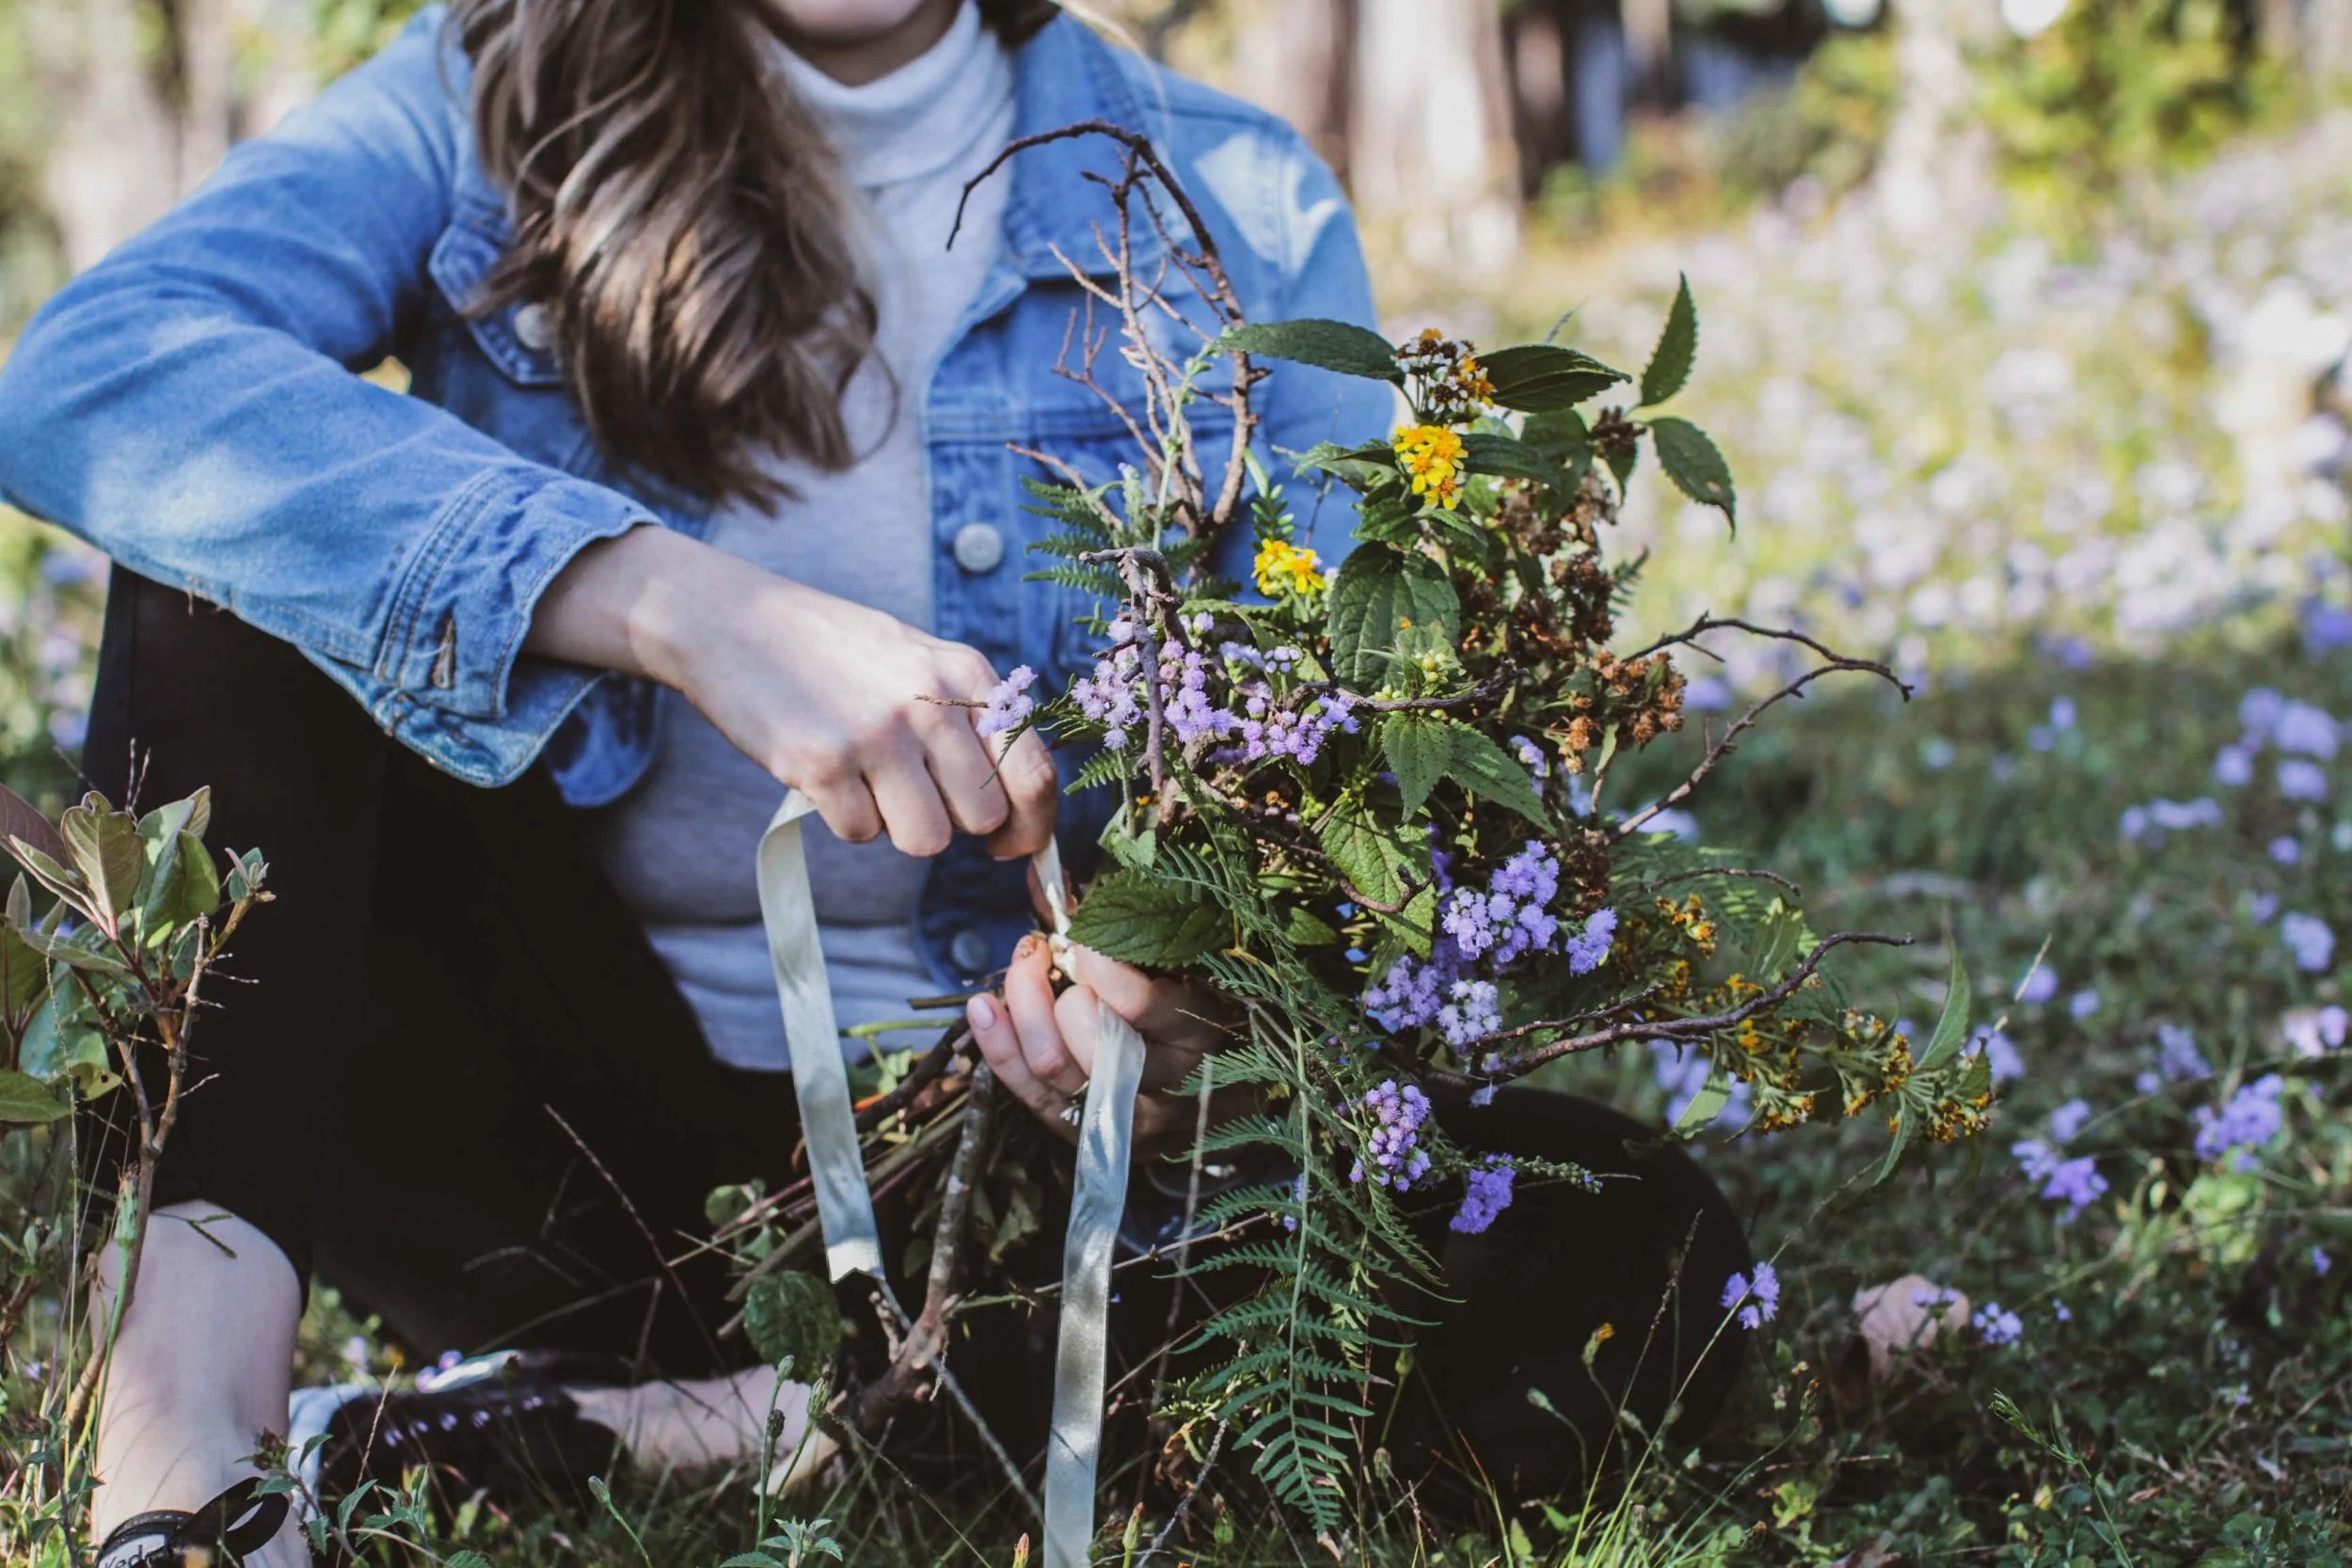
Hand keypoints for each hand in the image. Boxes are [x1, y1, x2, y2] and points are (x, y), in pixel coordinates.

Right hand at [528, 527, 1055, 858]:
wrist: (731, 620)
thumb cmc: (831, 650)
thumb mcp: (917, 660)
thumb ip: (967, 719)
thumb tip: (1014, 809)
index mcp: (965, 673)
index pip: (1034, 772)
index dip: (1031, 827)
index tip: (1010, 846)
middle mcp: (931, 702)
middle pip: (982, 818)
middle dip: (953, 823)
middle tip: (912, 796)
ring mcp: (877, 733)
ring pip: (927, 839)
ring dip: (898, 826)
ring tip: (865, 781)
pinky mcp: (821, 762)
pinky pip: (861, 833)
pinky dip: (843, 817)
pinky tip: (824, 773)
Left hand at [965, 935, 1234, 1142]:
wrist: (1205, 1103)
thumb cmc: (1183, 1014)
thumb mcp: (1176, 970)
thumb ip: (1125, 930)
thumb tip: (1042, 875)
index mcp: (1197, 1033)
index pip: (1145, 1006)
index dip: (1101, 968)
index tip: (1080, 940)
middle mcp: (1163, 1084)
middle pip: (1090, 1041)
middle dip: (1055, 992)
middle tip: (1045, 957)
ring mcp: (1119, 1115)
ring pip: (1053, 1065)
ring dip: (1023, 1009)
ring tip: (1022, 970)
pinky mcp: (1081, 1132)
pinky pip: (1026, 1091)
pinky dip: (998, 1045)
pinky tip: (983, 1007)